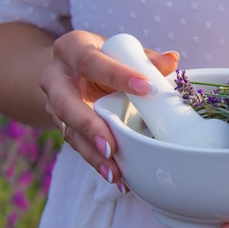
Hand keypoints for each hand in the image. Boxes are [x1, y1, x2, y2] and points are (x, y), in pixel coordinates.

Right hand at [39, 30, 179, 187]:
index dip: (118, 75)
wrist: (67, 68)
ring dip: (93, 155)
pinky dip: (98, 162)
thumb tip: (173, 59)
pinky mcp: (63, 127)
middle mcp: (56, 78)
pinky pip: (79, 147)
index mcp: (72, 49)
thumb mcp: (118, 50)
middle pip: (66, 104)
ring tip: (115, 173)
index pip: (92, 62)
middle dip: (90, 127)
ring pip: (70, 133)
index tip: (146, 88)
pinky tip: (117, 178)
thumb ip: (144, 57)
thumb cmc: (102, 57)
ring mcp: (55, 106)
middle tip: (111, 146)